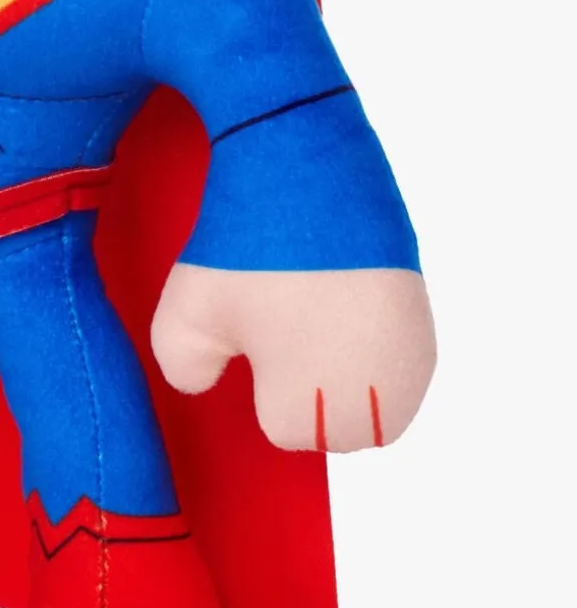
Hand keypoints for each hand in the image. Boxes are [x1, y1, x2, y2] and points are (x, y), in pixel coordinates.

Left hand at [151, 264, 435, 451]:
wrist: (312, 176)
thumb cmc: (246, 251)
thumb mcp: (182, 316)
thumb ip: (185, 371)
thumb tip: (206, 385)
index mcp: (305, 409)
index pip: (287, 429)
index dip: (268, 384)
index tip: (260, 337)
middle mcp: (364, 402)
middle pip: (336, 430)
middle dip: (312, 394)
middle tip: (290, 332)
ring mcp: (404, 366)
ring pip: (377, 410)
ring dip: (352, 384)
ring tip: (323, 323)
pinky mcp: (426, 330)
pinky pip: (403, 372)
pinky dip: (380, 355)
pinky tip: (353, 313)